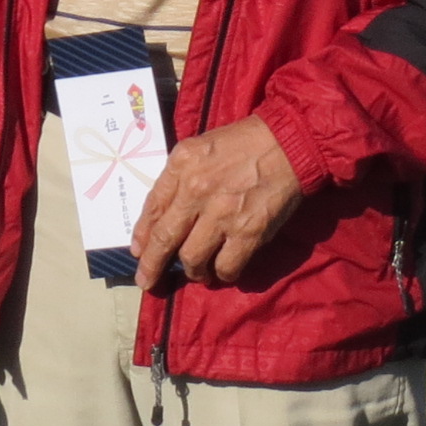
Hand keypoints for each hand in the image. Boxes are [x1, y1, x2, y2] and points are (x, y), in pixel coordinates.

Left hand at [131, 115, 301, 288]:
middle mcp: (197, 190)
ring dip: (192, 271)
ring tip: (197, 271)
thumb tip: (157, 220)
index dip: (143, 236)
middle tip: (147, 282)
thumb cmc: (240, 143)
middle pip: (166, 240)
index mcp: (182, 166)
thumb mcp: (198, 147)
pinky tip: (223, 269)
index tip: (139, 253)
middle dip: (153, 267)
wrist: (287, 143)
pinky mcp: (249, 232)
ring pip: (193, 260)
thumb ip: (175, 180)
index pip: (152, 208)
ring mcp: (223, 214)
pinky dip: (222, 274)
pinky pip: (226, 268)